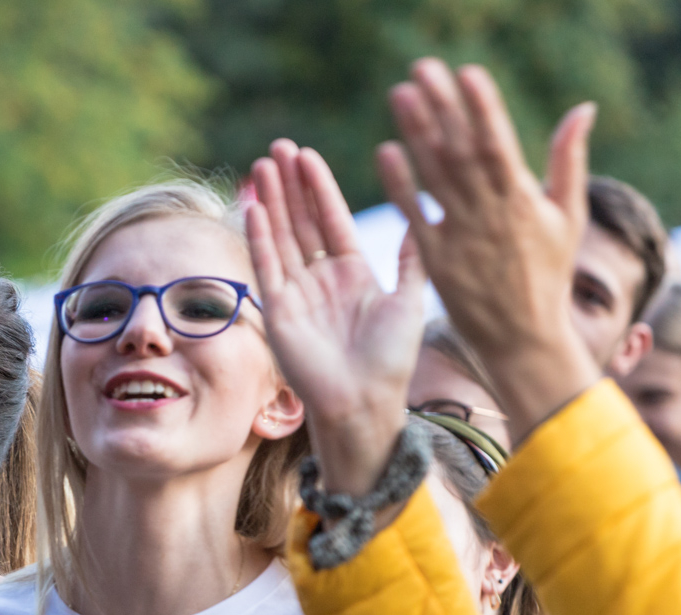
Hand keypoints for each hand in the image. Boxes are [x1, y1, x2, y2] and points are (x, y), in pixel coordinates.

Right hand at [247, 139, 425, 494]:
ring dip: (270, 201)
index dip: (318, 188)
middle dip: (289, 185)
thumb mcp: (410, 300)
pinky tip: (253, 206)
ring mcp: (296, 295)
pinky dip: (259, 237)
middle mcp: (320, 280)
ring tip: (263, 164)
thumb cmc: (391, 361)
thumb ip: (413, 258)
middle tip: (279, 147)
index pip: (331, 220)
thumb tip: (427, 216)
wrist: (366, 403)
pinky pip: (267, 266)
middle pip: (300, 222)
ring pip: (280, 237)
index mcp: (351, 274)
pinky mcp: (277, 312)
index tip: (308, 156)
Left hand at [379, 59, 600, 433]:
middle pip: (462, 152)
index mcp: (523, 201)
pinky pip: (414, 218)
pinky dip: (400, 187)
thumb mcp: (567, 216)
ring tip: (401, 94)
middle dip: (442, 108)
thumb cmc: (548, 275)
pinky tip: (385, 153)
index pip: (499, 144)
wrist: (523, 339)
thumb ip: (568, 161)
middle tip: (421, 68)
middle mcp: (490, 215)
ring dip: (417, 134)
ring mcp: (461, 238)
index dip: (482, 108)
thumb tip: (582, 108)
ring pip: (436, 177)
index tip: (467, 71)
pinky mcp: (437, 261)